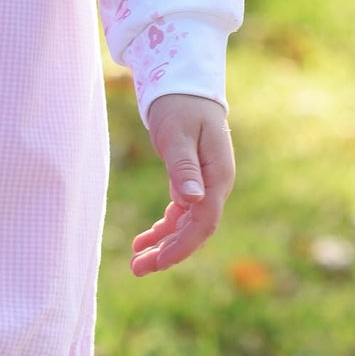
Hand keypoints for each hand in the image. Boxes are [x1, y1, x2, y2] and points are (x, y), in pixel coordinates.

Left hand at [130, 92, 234, 276]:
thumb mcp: (178, 134)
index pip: (205, 221)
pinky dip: (162, 228)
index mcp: (218, 176)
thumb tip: (193, 201)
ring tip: (136, 263)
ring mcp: (204, 186)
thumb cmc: (181, 105)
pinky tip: (143, 240)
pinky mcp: (191, 182)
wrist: (183, 85)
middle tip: (138, 269)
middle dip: (168, 252)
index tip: (159, 261)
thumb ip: (184, 167)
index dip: (183, 245)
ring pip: (185, 225)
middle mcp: (214, 186)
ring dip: (163, 244)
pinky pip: (179, 213)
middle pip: (195, 229)